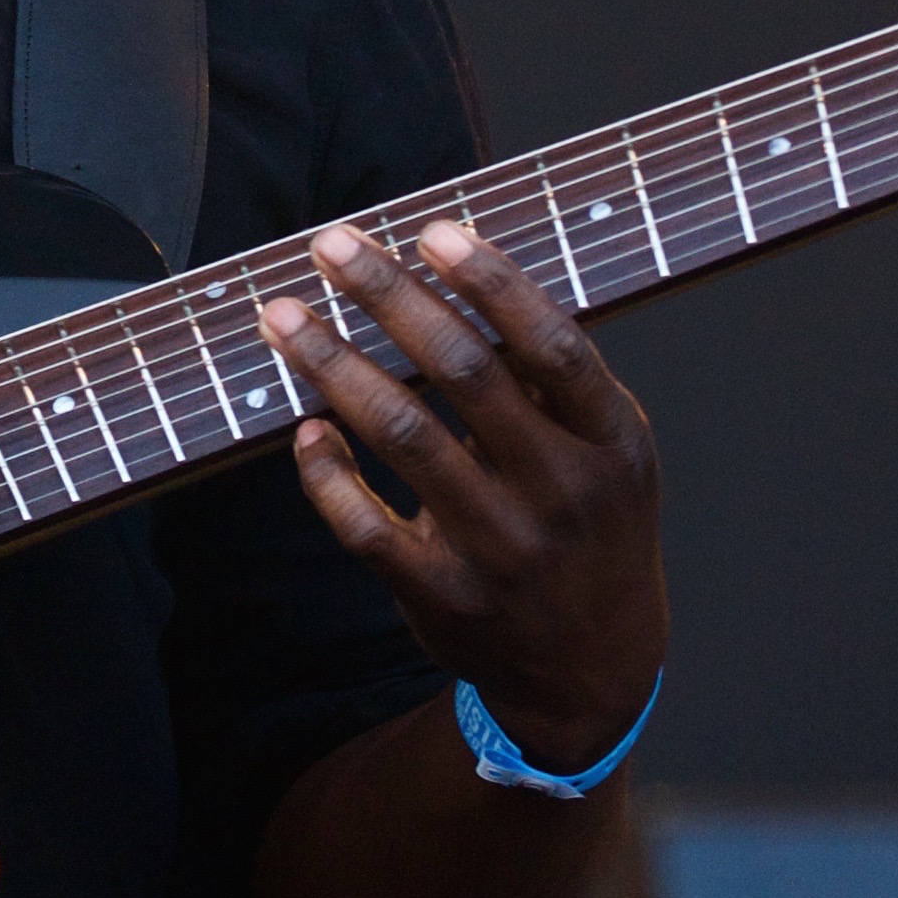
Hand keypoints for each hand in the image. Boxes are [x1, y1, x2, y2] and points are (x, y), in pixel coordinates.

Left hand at [262, 221, 668, 770]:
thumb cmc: (590, 526)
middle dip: (389, 297)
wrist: (594, 668)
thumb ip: (554, 381)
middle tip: (330, 247)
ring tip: (283, 316)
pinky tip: (304, 430)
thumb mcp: (609, 453)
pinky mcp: (442, 597)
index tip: (429, 230)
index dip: (492, 281)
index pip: (552, 344)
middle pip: (465, 373)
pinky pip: (365, 524)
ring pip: (401, 435)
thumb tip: (460, 275)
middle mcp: (561, 492)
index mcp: (614, 442)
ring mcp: (500, 549)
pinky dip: (325, 472)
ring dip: (333, 364)